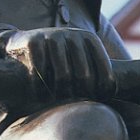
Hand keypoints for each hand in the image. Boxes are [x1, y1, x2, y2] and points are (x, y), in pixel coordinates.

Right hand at [0, 27, 115, 101]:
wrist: (27, 41)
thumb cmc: (60, 55)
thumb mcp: (79, 56)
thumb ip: (94, 69)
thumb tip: (113, 91)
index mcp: (89, 39)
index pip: (103, 69)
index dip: (101, 89)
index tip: (95, 100)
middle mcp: (73, 35)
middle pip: (83, 75)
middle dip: (80, 94)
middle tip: (74, 104)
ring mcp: (53, 36)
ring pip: (62, 75)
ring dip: (60, 94)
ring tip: (58, 102)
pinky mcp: (34, 41)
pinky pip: (41, 71)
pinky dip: (41, 87)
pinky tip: (40, 95)